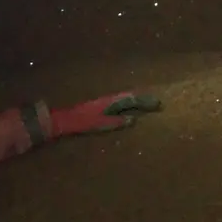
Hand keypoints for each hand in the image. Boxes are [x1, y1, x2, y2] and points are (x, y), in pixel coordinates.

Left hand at [47, 92, 162, 138]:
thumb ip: (116, 122)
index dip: (145, 101)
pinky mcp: (101, 106)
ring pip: (125, 99)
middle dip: (143, 100)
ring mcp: (105, 102)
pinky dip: (129, 104)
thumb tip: (133, 120)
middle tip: (157, 103)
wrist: (64, 119)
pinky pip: (119, 103)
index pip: (131, 99)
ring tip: (148, 103)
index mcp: (111, 101)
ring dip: (137, 100)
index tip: (157, 103)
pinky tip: (130, 108)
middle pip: (130, 97)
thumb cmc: (81, 122)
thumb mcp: (100, 124)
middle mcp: (109, 99)